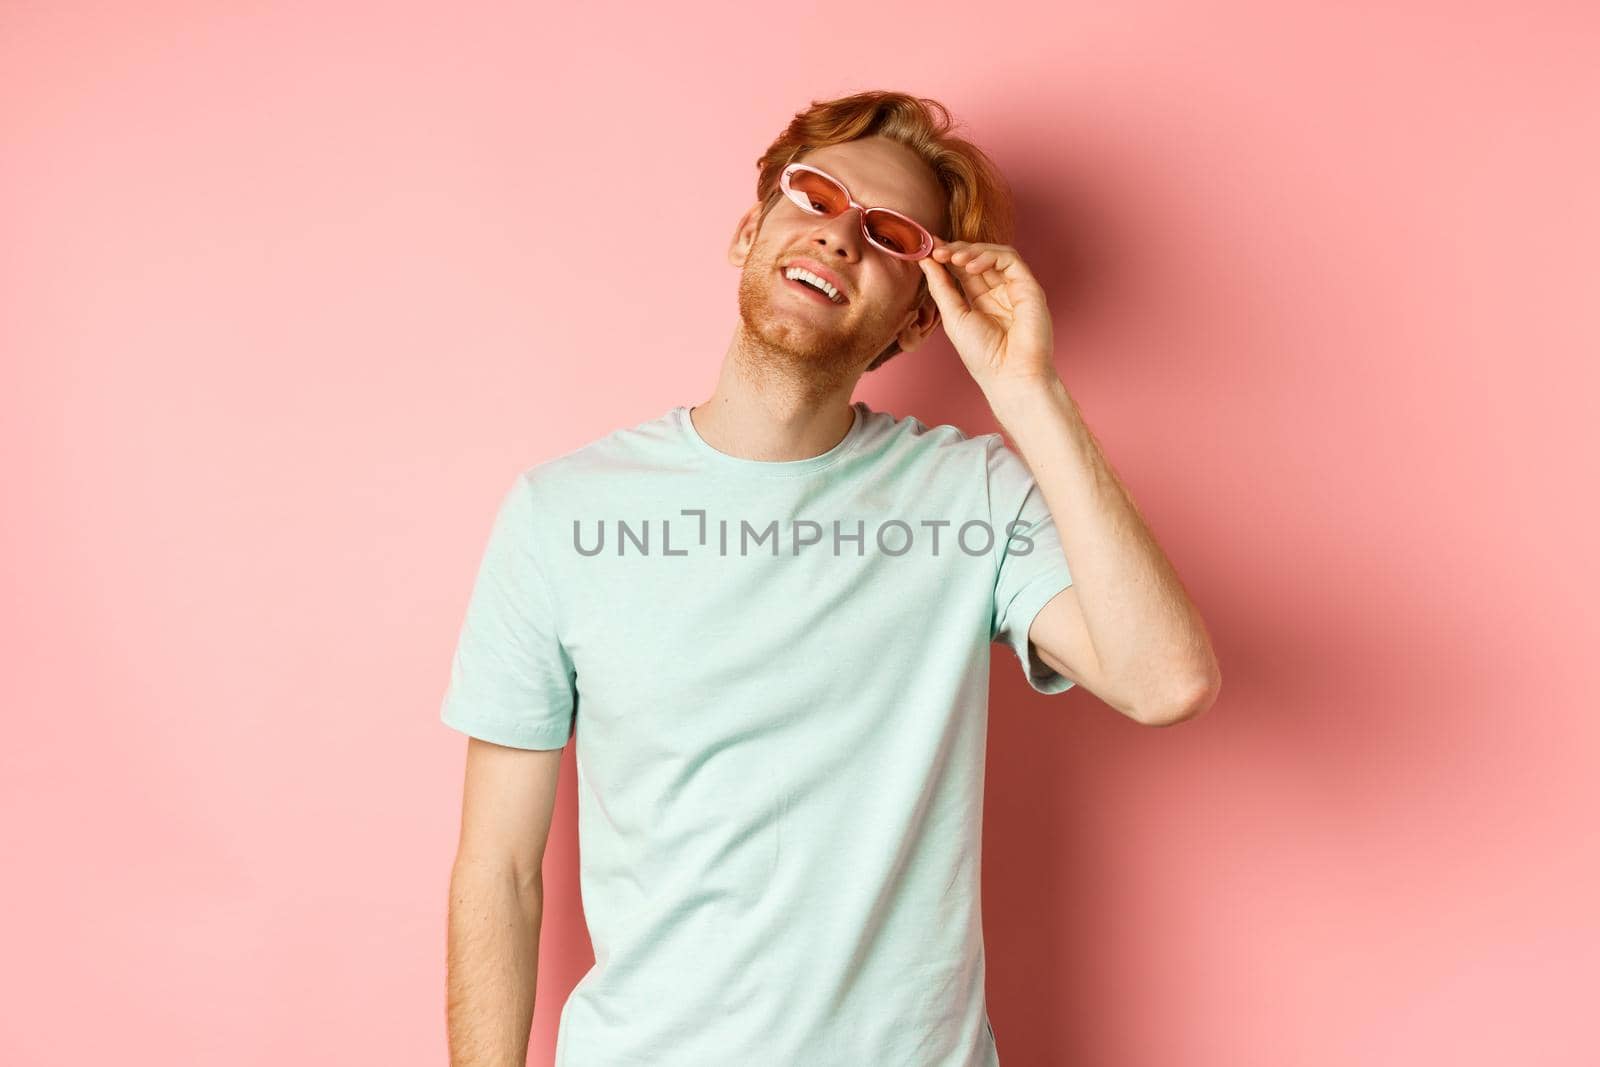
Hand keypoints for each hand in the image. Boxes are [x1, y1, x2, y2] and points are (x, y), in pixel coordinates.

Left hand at [919, 238, 1060, 399]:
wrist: (1009, 376)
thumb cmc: (983, 356)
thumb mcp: (953, 317)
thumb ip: (941, 288)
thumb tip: (926, 260)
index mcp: (981, 300)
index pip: (964, 269)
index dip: (947, 256)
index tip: (928, 248)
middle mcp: (999, 291)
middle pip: (978, 258)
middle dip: (957, 250)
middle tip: (938, 250)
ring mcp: (1015, 288)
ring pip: (995, 254)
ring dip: (972, 251)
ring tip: (954, 258)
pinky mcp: (1029, 287)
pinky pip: (1010, 260)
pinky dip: (990, 256)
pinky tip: (971, 266)